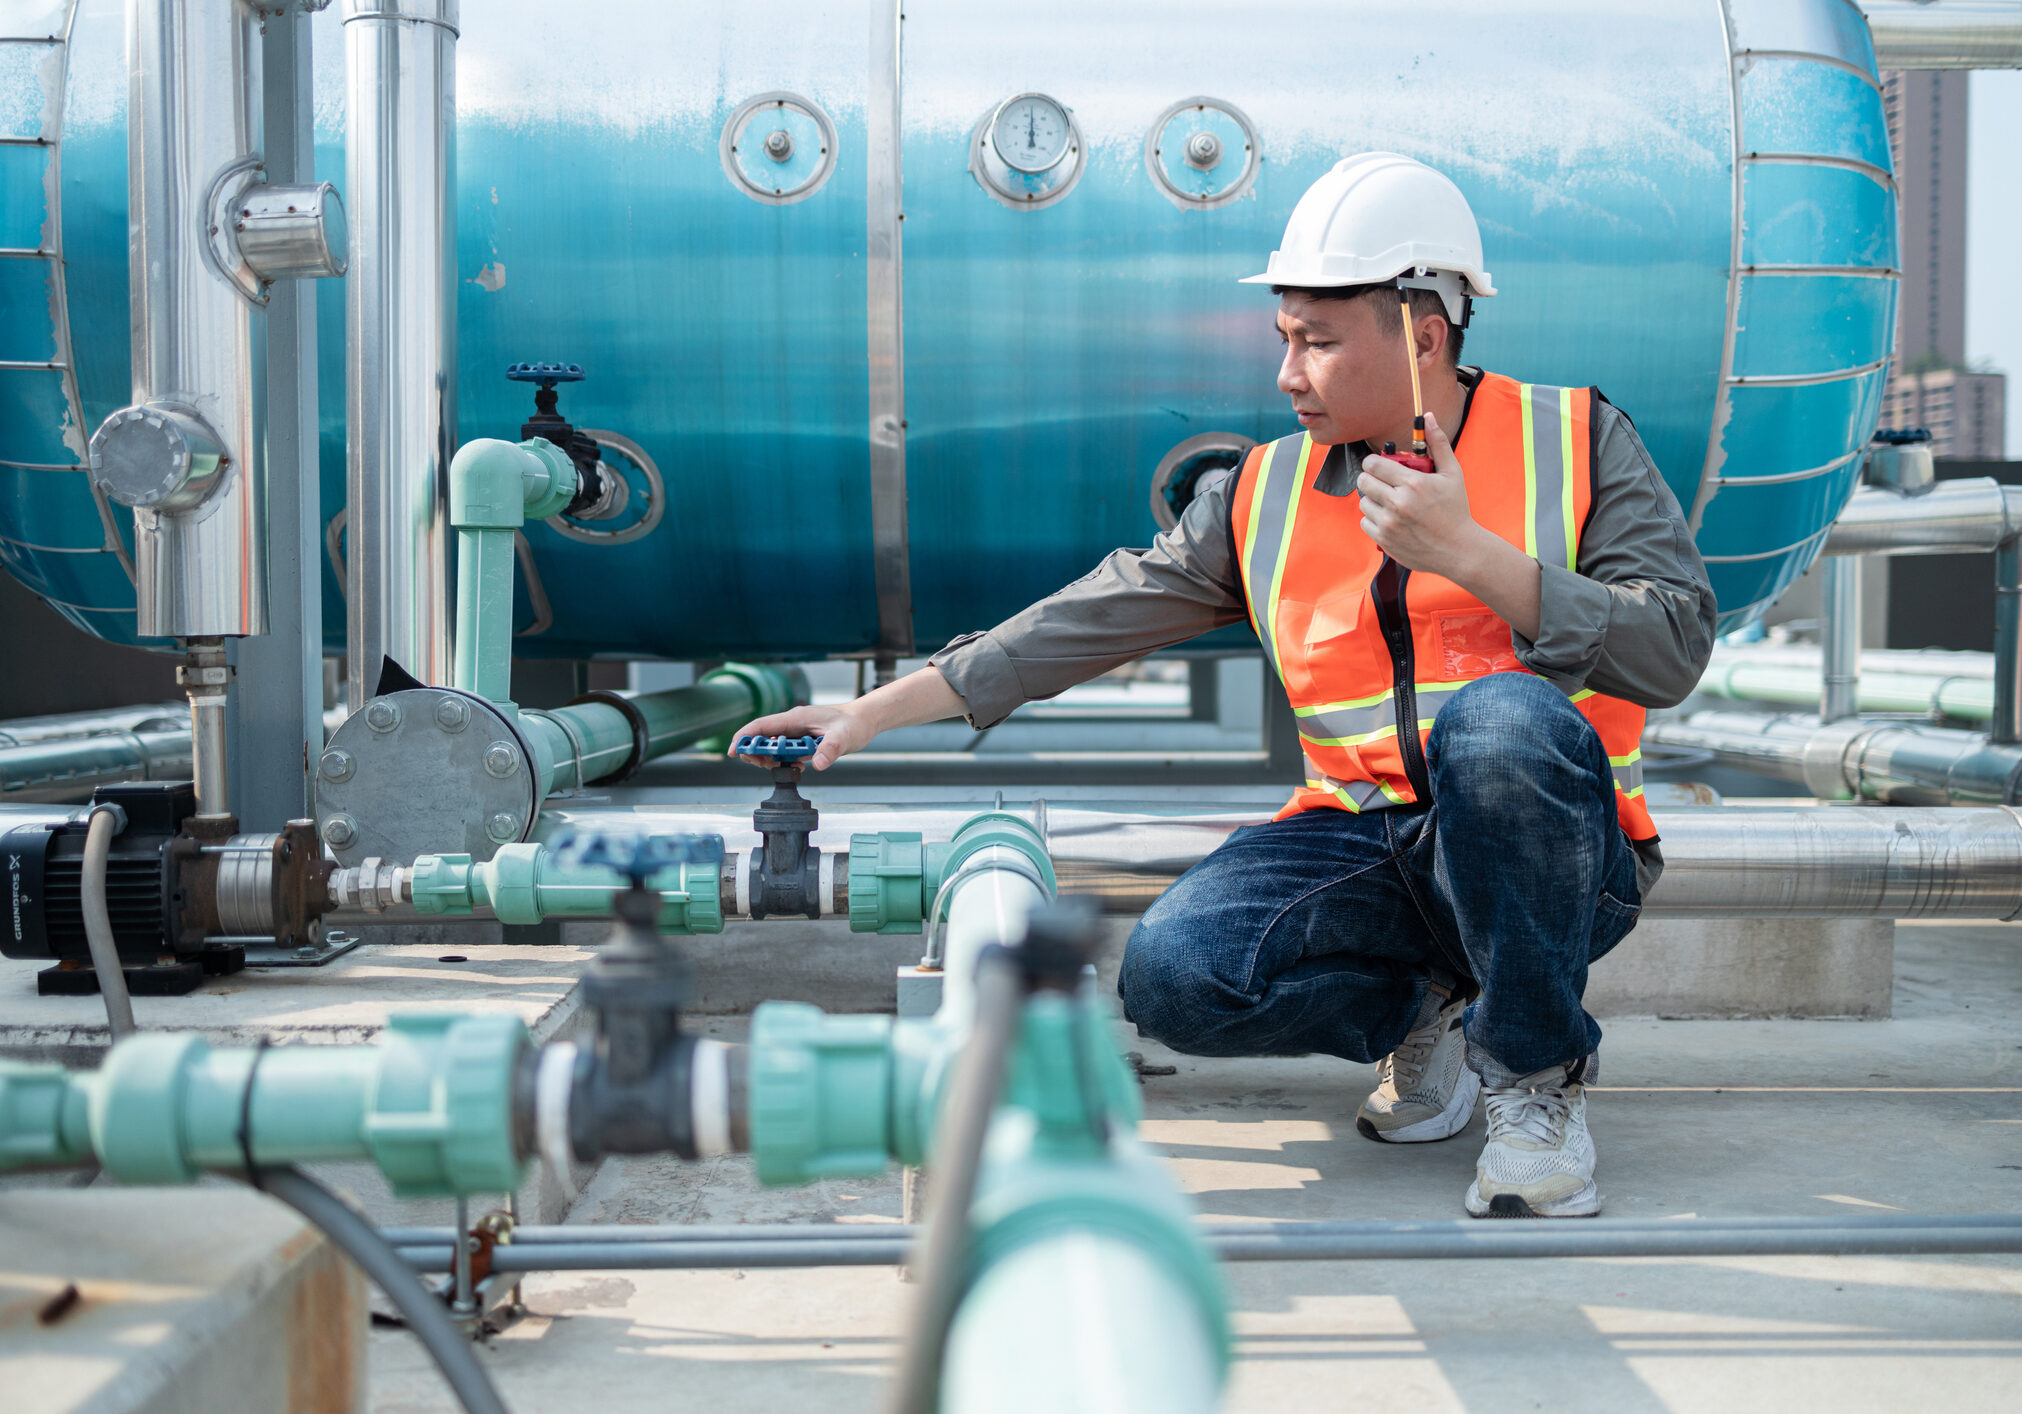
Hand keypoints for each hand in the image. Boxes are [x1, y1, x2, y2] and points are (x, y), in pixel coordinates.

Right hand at [726, 664, 969, 771]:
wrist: (865, 720)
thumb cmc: (854, 723)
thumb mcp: (844, 737)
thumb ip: (829, 750)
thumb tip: (817, 764)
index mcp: (796, 718)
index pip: (762, 725)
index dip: (744, 737)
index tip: (734, 751)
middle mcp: (792, 723)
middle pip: (762, 736)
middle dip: (754, 751)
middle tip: (760, 765)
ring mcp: (796, 731)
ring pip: (772, 745)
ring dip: (770, 758)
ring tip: (780, 767)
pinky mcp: (802, 740)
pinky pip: (785, 751)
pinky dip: (783, 761)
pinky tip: (796, 767)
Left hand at [1355, 411, 1491, 577]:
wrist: (1458, 549)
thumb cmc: (1456, 509)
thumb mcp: (1452, 473)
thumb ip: (1438, 443)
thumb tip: (1428, 416)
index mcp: (1413, 484)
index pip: (1373, 464)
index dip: (1374, 462)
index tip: (1381, 465)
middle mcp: (1398, 503)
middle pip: (1364, 481)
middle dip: (1372, 478)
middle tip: (1384, 482)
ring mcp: (1389, 523)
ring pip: (1363, 502)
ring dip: (1373, 499)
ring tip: (1390, 501)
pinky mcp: (1384, 540)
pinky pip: (1365, 522)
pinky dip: (1374, 518)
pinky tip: (1391, 518)